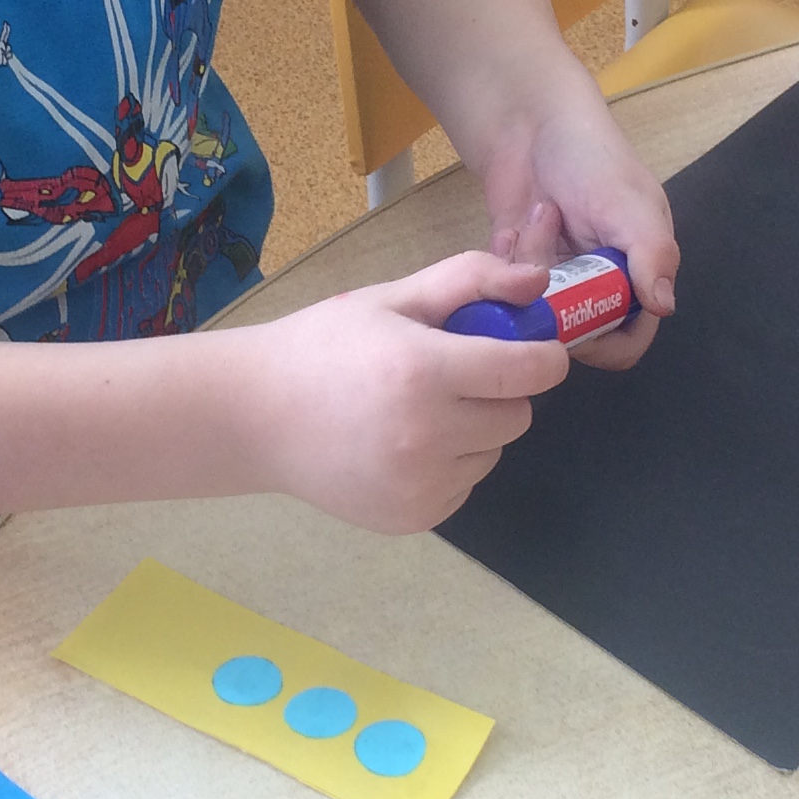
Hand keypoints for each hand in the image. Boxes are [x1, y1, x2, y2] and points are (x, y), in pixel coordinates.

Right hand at [237, 250, 569, 532]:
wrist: (255, 417)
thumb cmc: (324, 347)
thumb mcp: (390, 298)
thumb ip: (468, 281)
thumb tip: (537, 281)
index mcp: (424, 371)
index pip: (527, 372)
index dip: (543, 358)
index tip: (534, 351)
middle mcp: (428, 435)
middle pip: (517, 416)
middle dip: (499, 393)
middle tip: (454, 378)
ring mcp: (420, 484)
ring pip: (492, 453)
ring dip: (475, 432)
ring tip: (418, 412)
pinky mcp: (414, 517)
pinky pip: (463, 485)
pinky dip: (449, 465)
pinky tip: (403, 446)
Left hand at [485, 105, 676, 371]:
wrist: (530, 124)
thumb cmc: (593, 159)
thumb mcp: (629, 204)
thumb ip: (652, 254)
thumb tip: (666, 307)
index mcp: (636, 275)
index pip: (628, 339)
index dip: (608, 343)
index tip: (581, 325)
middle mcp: (596, 285)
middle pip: (575, 333)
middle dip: (559, 302)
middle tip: (548, 262)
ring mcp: (552, 279)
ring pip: (534, 313)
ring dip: (533, 267)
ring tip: (538, 217)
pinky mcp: (514, 269)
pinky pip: (502, 293)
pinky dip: (506, 261)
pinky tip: (513, 224)